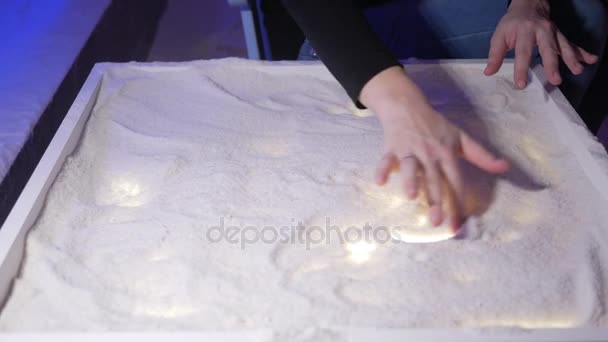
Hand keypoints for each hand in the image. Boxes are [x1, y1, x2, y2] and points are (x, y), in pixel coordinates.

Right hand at [361, 67, 510, 230]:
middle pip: (434, 180)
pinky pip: (386, 160)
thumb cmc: (435, 125)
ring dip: (411, 181)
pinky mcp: (392, 147)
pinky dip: (381, 169)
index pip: (455, 181)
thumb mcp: (460, 138)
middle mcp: (429, 153)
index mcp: (447, 153)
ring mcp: (410, 150)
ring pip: (411, 167)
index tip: (457, 225)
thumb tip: (505, 167)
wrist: (407, 106)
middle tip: (437, 222)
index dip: (458, 203)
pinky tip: (380, 181)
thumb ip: (481, 155)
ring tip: (411, 197)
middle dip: (435, 201)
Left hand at [484, 0, 597, 88]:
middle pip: (548, 49)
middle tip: (555, 80)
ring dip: (571, 59)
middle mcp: (541, 31)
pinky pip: (572, 44)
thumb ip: (494, 54)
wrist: (529, 5)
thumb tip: (489, 72)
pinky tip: (591, 60)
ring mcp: (553, 32)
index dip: (521, 69)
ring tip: (577, 70)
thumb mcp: (499, 36)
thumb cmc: (512, 24)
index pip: (522, 52)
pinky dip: (582, 52)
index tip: (521, 84)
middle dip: (552, 65)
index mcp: (524, 32)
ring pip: (563, 46)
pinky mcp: (560, 35)